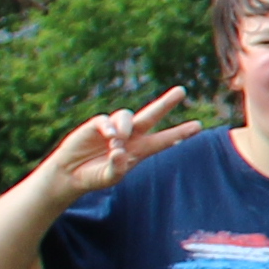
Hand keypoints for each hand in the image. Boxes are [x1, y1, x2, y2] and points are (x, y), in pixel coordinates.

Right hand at [39, 89, 201, 201]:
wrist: (70, 174)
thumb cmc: (94, 176)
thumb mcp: (109, 177)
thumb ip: (117, 167)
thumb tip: (119, 150)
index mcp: (140, 149)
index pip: (164, 139)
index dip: (179, 133)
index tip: (198, 126)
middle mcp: (131, 136)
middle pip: (151, 115)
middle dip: (166, 102)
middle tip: (182, 90)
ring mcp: (113, 128)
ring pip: (127, 115)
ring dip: (125, 126)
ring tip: (118, 141)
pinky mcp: (96, 125)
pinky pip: (106, 120)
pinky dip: (109, 126)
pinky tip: (109, 136)